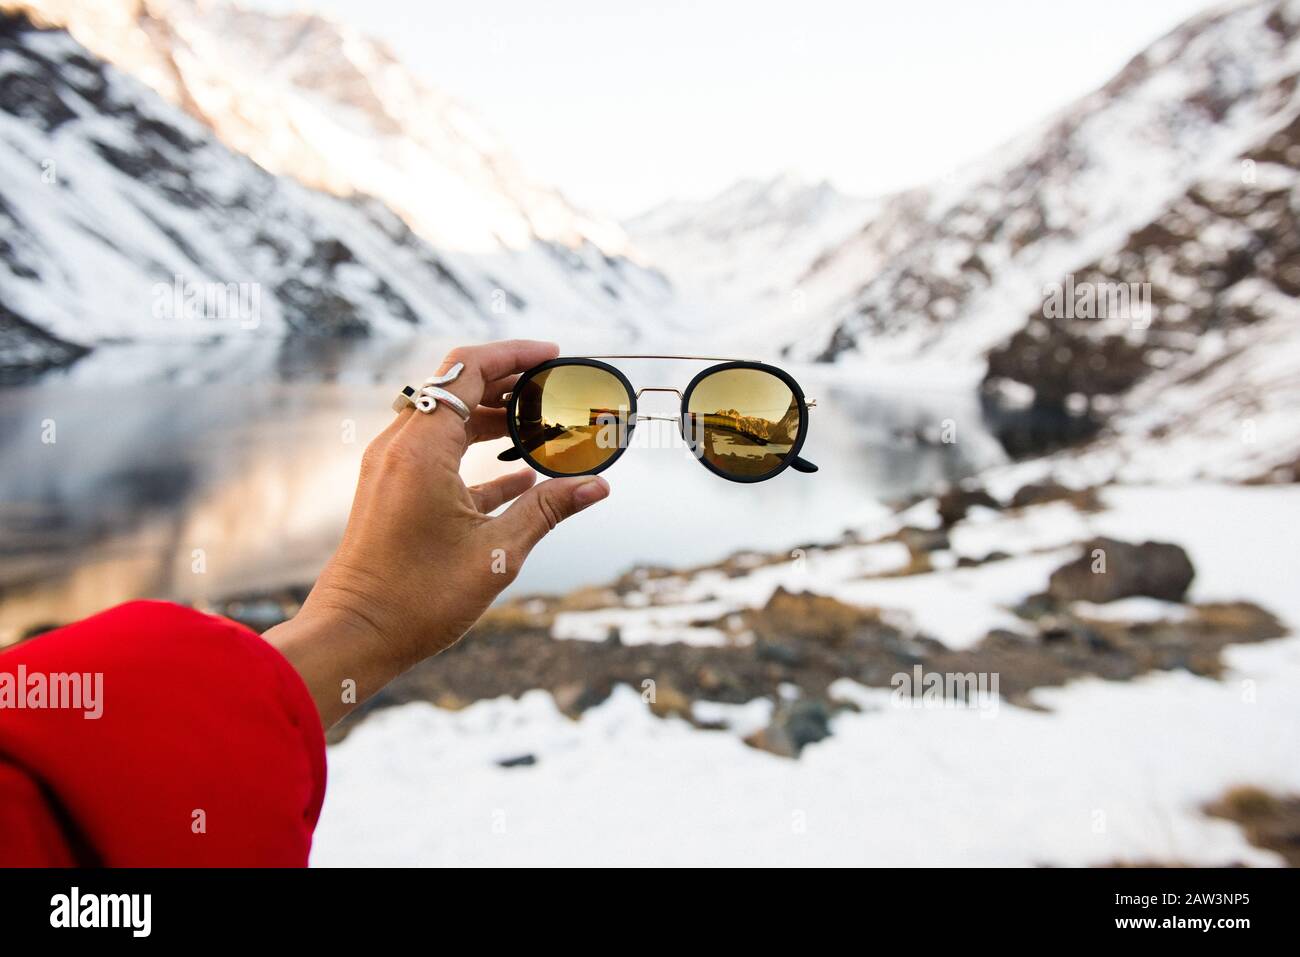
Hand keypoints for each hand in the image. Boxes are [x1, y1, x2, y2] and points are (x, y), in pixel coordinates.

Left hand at [264, 340, 609, 726]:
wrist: (352, 637)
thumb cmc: (416, 599)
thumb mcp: (496, 554)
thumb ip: (548, 511)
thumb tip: (598, 485)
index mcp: (421, 449)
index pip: (468, 369)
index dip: (514, 354)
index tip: (555, 356)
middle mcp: (400, 448)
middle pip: (457, 388)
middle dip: (509, 383)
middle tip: (556, 389)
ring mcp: (392, 470)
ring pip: (449, 423)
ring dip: (494, 419)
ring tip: (544, 427)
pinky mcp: (393, 494)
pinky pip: (440, 458)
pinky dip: (478, 457)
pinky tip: (521, 478)